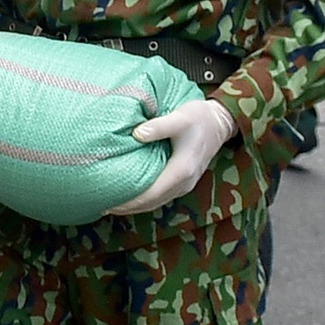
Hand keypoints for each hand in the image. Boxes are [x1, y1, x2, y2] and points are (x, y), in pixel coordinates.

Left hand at [108, 99, 236, 218]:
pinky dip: (146, 200)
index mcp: (182, 170)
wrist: (220, 123)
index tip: (110, 202)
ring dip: (136, 206)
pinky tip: (132, 196)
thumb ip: (158, 126)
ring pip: (157, 202)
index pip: (151, 194)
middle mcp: (184, 183)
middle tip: (104, 206)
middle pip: (152, 203)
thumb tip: (136, 134)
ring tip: (113, 204)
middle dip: (128, 207)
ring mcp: (185, 185)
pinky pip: (162, 197)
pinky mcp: (184, 182)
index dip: (130, 201)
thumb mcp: (179, 117)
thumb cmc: (199, 118)